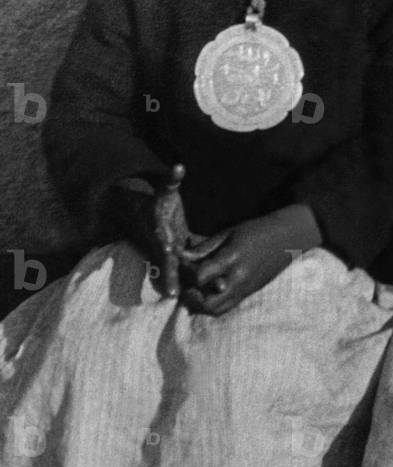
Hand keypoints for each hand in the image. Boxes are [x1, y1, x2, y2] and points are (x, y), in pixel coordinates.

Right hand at [110, 164, 190, 297]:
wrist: (134, 212)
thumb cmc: (156, 200)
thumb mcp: (164, 191)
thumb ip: (172, 181)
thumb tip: (178, 167)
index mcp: (159, 231)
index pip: (164, 245)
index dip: (166, 255)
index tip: (169, 269)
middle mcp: (158, 245)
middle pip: (165, 263)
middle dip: (171, 276)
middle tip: (177, 294)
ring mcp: (160, 254)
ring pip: (167, 272)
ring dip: (175, 285)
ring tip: (182, 299)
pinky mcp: (165, 259)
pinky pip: (172, 273)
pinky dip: (176, 284)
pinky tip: (185, 299)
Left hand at [178, 204, 321, 316]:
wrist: (287, 239)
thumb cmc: (256, 231)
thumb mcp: (228, 233)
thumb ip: (205, 247)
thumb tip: (181, 256)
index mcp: (232, 258)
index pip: (200, 275)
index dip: (186, 270)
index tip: (183, 261)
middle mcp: (239, 278)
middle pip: (207, 302)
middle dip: (191, 296)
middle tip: (186, 284)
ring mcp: (245, 289)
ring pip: (216, 310)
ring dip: (201, 304)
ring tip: (195, 291)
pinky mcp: (249, 293)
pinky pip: (227, 307)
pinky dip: (213, 304)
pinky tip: (209, 292)